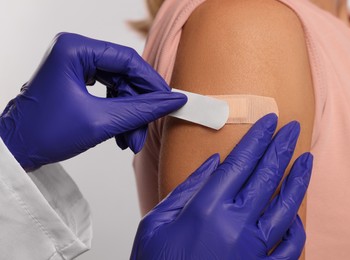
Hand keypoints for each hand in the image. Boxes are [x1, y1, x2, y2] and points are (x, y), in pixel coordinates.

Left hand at [0, 33, 185, 170]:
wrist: (15, 152)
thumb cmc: (44, 133)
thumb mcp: (102, 121)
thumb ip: (142, 110)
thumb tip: (172, 101)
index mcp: (75, 49)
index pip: (127, 59)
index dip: (152, 82)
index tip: (169, 100)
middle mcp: (75, 52)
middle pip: (124, 76)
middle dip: (138, 107)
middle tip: (146, 130)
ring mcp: (75, 66)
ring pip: (118, 88)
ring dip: (129, 115)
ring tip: (131, 140)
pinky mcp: (76, 82)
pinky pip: (108, 95)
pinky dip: (118, 115)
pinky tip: (121, 135)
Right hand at [130, 114, 312, 259]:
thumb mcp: (157, 222)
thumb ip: (187, 189)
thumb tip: (214, 163)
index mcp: (206, 209)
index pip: (240, 162)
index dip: (257, 138)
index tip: (269, 120)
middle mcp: (234, 225)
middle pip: (266, 176)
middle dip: (281, 147)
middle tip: (292, 127)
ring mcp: (253, 250)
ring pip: (285, 207)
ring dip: (298, 179)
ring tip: (306, 158)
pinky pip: (289, 247)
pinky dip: (296, 228)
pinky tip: (296, 214)